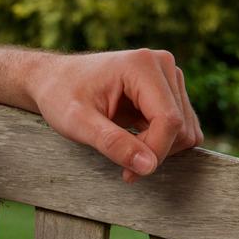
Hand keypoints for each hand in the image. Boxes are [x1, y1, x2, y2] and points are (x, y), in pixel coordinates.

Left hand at [26, 49, 202, 182]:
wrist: (53, 80)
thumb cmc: (60, 94)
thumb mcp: (76, 122)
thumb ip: (112, 143)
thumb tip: (148, 166)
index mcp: (142, 65)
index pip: (169, 120)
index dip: (154, 152)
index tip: (129, 173)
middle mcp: (162, 66)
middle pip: (180, 127)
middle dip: (153, 151)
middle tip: (120, 161)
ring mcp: (168, 77)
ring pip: (185, 130)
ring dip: (157, 149)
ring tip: (123, 149)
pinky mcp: (168, 91)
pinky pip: (180, 128)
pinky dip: (160, 143)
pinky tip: (133, 143)